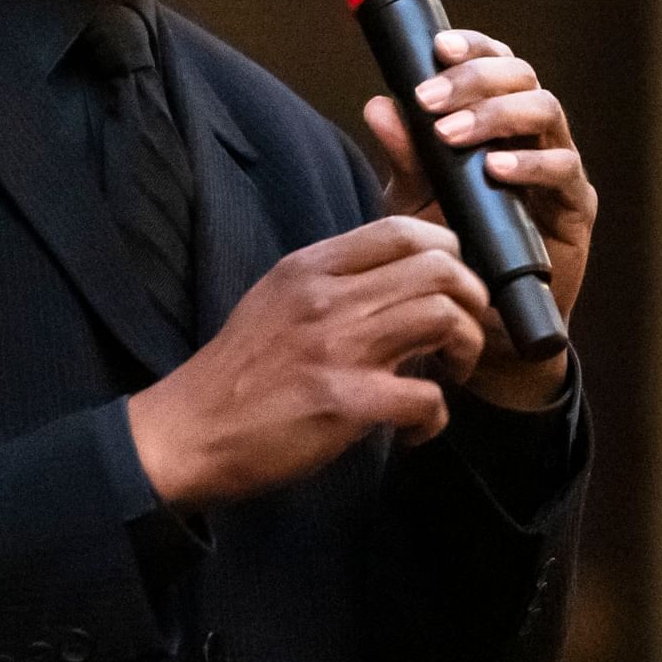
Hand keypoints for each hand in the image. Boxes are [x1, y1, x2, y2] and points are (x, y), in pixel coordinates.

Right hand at [126, 215, 489, 507]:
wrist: (190, 432)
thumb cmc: (239, 373)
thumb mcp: (277, 300)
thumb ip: (334, 282)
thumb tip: (400, 280)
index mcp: (311, 267)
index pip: (402, 229)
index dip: (448, 251)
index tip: (452, 286)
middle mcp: (328, 298)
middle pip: (440, 267)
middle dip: (472, 302)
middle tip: (460, 336)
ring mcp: (339, 349)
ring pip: (445, 318)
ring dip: (465, 350)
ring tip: (449, 374)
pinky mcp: (346, 403)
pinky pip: (428, 398)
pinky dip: (436, 418)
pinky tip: (414, 429)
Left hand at [361, 28, 595, 408]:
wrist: (480, 326)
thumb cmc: (451, 253)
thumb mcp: (414, 203)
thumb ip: (403, 156)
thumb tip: (378, 105)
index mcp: (497, 121)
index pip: (495, 63)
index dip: (472, 47)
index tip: (436, 48)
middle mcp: (533, 137)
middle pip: (523, 77)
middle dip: (475, 78)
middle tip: (429, 98)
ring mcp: (558, 169)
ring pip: (547, 112)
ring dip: (496, 115)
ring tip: (453, 133)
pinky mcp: (575, 208)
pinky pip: (564, 172)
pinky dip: (530, 165)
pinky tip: (495, 169)